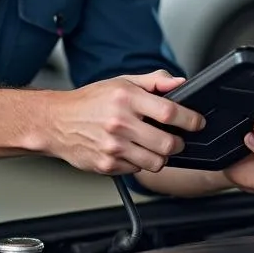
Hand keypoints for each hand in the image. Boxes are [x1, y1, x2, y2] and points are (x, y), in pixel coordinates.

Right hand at [42, 69, 204, 175]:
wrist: (56, 122)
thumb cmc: (89, 101)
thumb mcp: (122, 82)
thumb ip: (154, 82)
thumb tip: (181, 82)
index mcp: (126, 98)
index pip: (170, 112)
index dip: (190, 120)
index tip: (197, 123)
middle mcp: (120, 123)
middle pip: (168, 143)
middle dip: (178, 143)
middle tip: (175, 138)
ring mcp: (113, 147)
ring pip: (156, 162)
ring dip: (161, 156)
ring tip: (152, 146)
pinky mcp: (107, 165)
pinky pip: (137, 170)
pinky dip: (139, 163)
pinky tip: (130, 151)